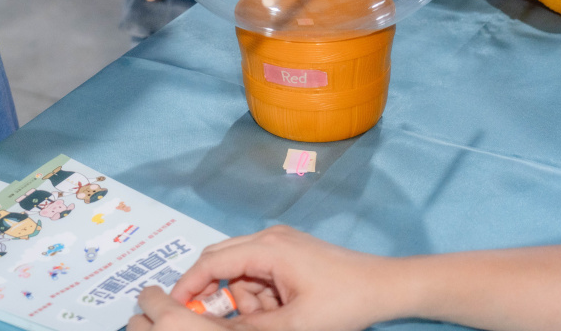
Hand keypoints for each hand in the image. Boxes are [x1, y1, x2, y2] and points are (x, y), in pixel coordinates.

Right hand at [132, 226, 396, 330]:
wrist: (387, 287)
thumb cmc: (346, 301)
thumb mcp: (295, 324)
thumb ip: (251, 327)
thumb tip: (215, 330)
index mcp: (267, 247)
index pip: (212, 262)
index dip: (188, 285)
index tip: (173, 307)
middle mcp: (269, 237)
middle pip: (221, 260)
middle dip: (215, 293)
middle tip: (214, 321)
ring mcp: (281, 243)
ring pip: (240, 270)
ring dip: (243, 298)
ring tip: (271, 321)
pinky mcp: (291, 253)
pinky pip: (259, 273)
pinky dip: (259, 295)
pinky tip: (278, 313)